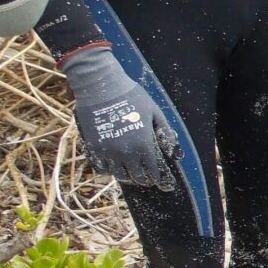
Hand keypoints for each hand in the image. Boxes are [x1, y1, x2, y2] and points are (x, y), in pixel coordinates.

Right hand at [60, 44, 178, 190]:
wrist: (101, 86)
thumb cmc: (132, 96)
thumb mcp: (155, 112)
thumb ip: (166, 132)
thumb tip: (173, 151)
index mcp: (144, 145)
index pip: (153, 172)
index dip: (157, 179)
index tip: (159, 181)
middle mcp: (126, 153)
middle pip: (136, 177)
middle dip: (143, 179)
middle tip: (146, 178)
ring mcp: (108, 152)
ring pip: (119, 175)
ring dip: (127, 176)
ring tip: (130, 172)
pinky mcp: (93, 147)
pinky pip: (101, 168)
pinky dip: (109, 170)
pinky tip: (113, 165)